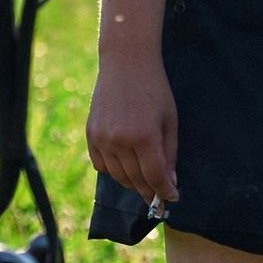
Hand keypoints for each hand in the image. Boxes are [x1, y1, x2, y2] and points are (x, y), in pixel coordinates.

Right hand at [88, 53, 179, 207]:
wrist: (126, 62)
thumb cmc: (155, 89)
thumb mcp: (169, 121)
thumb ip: (169, 154)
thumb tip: (169, 183)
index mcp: (145, 137)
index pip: (154, 177)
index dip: (164, 192)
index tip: (172, 199)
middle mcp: (120, 141)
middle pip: (135, 180)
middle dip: (149, 192)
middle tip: (158, 199)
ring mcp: (102, 138)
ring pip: (117, 176)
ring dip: (132, 184)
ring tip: (144, 183)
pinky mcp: (91, 134)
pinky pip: (100, 165)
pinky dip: (113, 171)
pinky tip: (125, 167)